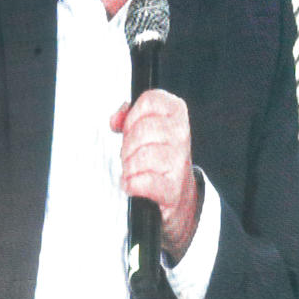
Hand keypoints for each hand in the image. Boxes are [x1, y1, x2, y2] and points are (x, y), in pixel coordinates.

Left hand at [111, 89, 200, 257]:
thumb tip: (116, 119)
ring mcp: (179, 163)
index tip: (131, 128)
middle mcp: (182, 136)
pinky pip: (142, 182)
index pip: (151, 100)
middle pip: (142, 130)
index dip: (134, 115)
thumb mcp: (146, 132)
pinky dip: (131, 185)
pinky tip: (132, 185)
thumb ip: (128, 117)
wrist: (178, 198)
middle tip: (131, 155)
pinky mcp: (172, 190)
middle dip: (128, 145)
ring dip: (129, 167)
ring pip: (141, 156)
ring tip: (133, 171)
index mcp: (176, 115)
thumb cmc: (157, 160)